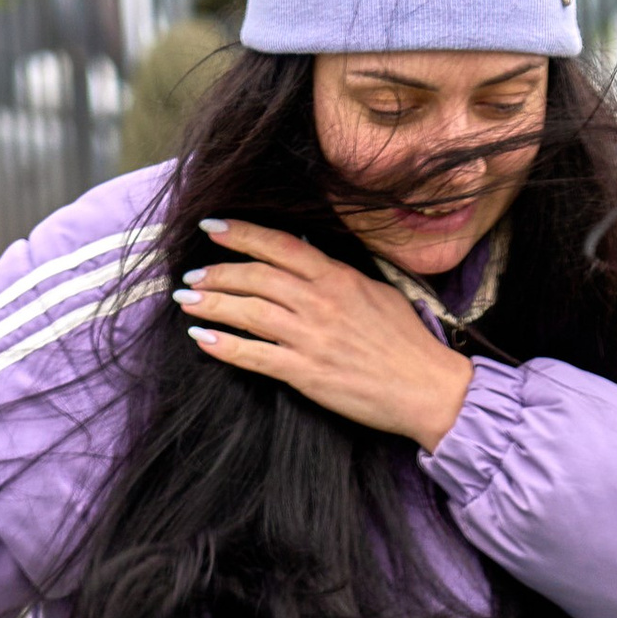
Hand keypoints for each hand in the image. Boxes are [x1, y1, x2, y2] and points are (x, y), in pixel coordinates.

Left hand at [176, 222, 473, 450]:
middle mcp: (321, 302)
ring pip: (248, 311)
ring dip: (211, 304)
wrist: (429, 390)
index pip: (280, 246)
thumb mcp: (379, 293)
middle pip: (256, 276)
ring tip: (186, 301)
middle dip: (217, 272)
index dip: (241, 233)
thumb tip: (310, 258)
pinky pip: (255, 356)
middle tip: (192, 275)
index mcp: (339, 278)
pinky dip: (225, 346)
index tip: (212, 227)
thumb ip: (341, 276)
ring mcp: (312, 338)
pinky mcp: (307, 374)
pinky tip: (202, 339)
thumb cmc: (408, 344)